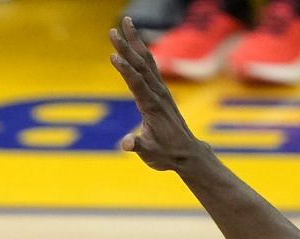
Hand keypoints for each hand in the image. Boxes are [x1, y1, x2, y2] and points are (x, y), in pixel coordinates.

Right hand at [109, 18, 207, 172]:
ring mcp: (161, 90)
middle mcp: (158, 94)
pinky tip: (137, 43)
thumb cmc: (166, 154)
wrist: (187, 153)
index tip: (114, 55)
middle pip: (140, 65)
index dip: (125, 70)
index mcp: (152, 106)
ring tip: (126, 22)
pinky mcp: (161, 91)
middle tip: (112, 30)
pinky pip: (150, 66)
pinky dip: (142, 52)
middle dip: (126, 47)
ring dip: (135, 41)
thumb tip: (127, 143)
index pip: (136, 83)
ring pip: (147, 61)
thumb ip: (137, 146)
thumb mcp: (150, 154)